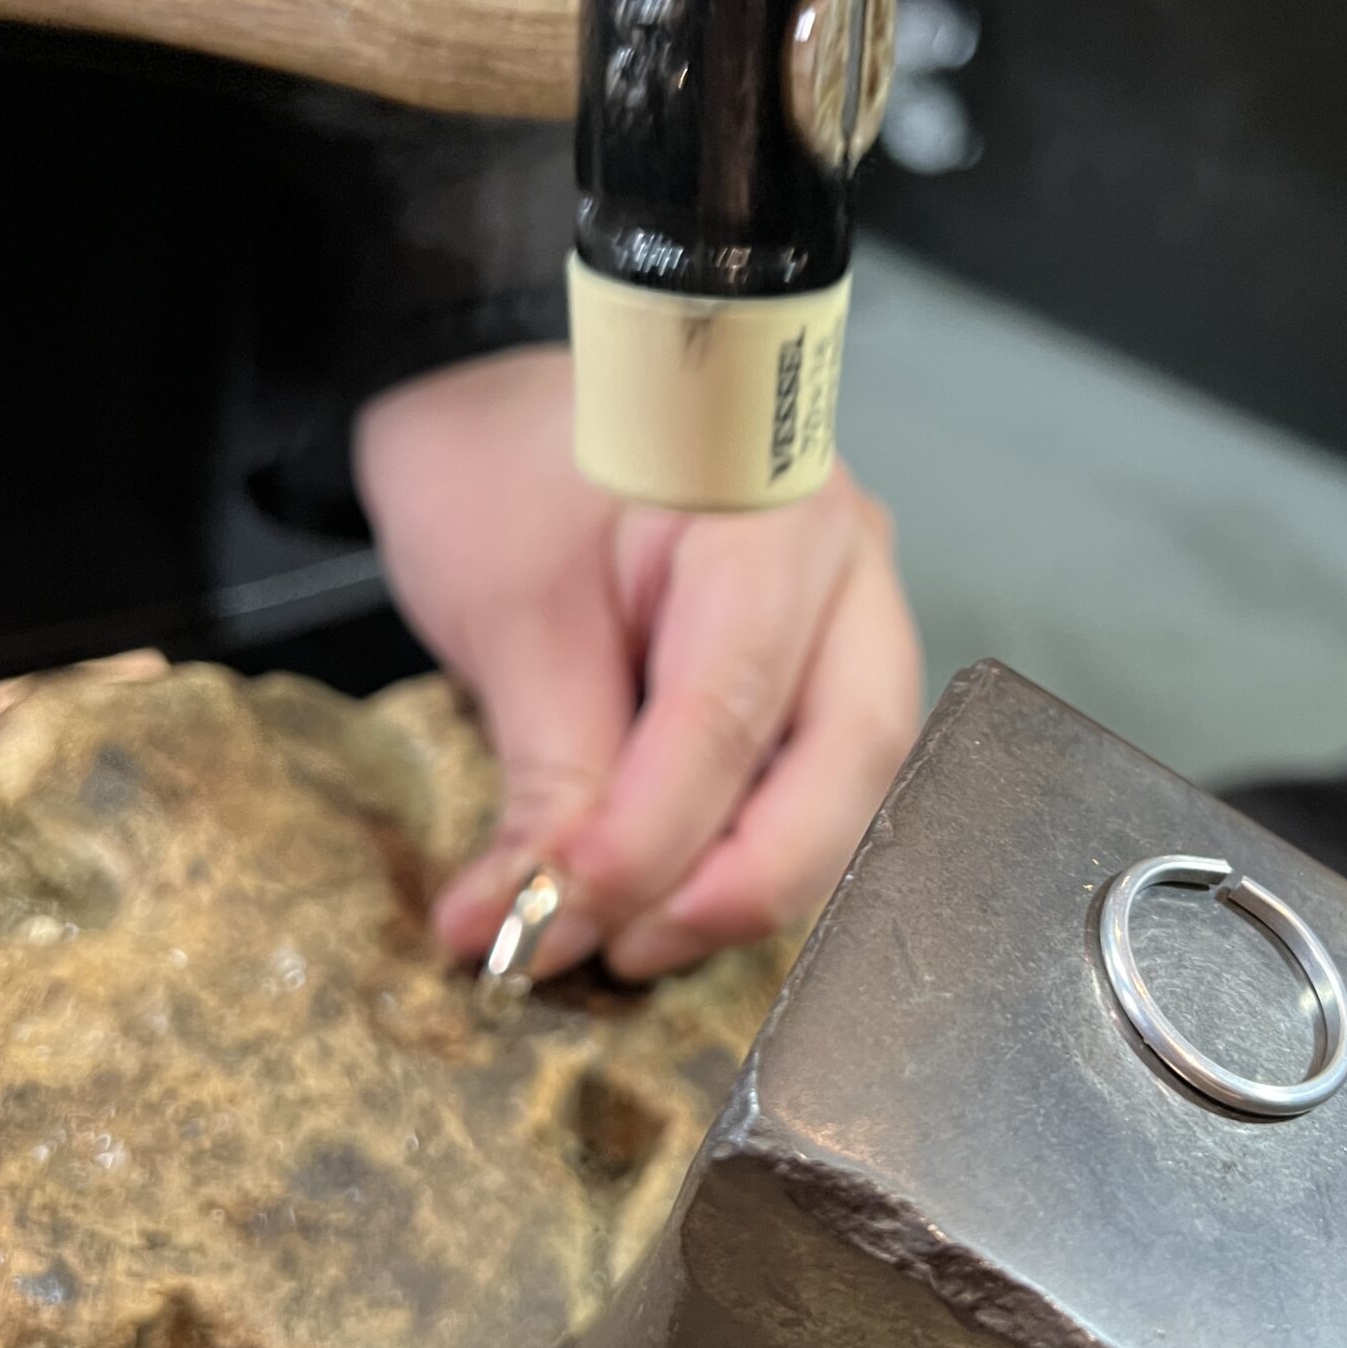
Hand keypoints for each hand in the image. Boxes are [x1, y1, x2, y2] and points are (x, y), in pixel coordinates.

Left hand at [354, 344, 922, 981]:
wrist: (496, 398)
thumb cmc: (504, 467)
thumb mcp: (507, 616)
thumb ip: (544, 777)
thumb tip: (522, 927)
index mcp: (769, 516)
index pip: (729, 711)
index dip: (648, 838)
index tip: (550, 914)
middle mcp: (844, 565)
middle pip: (845, 761)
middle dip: (740, 880)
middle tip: (622, 950)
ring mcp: (850, 616)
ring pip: (850, 786)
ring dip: (749, 879)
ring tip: (629, 935)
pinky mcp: (824, 665)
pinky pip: (818, 779)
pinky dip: (748, 849)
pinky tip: (669, 894)